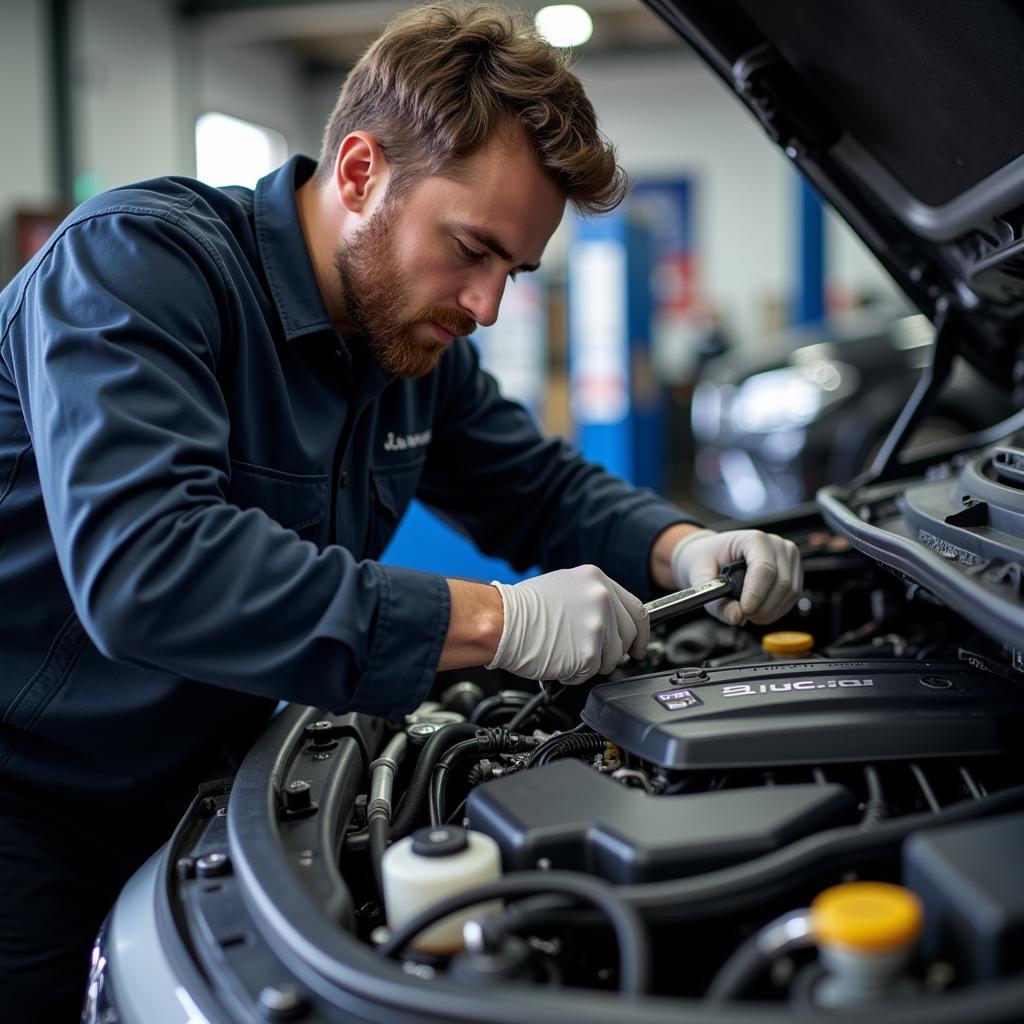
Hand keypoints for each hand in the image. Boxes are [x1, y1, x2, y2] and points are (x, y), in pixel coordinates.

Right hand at [487, 565, 648, 684]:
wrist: (500, 621)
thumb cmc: (521, 609)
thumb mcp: (564, 587)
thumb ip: (591, 600)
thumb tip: (608, 621)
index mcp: (596, 580)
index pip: (636, 609)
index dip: (640, 632)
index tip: (638, 645)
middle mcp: (602, 600)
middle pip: (628, 636)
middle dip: (616, 652)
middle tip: (597, 656)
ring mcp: (597, 626)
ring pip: (612, 658)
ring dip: (592, 663)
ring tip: (565, 653)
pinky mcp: (588, 653)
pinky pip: (591, 672)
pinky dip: (575, 674)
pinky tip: (557, 660)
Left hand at [669, 529, 801, 625]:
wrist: (713, 554)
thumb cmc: (708, 559)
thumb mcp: (700, 578)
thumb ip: (715, 601)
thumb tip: (737, 617)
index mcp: (753, 539)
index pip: (763, 568)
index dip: (756, 593)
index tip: (745, 611)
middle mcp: (776, 544)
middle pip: (781, 583)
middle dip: (762, 607)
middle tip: (742, 615)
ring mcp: (788, 557)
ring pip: (790, 592)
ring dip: (769, 611)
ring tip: (747, 613)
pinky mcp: (793, 572)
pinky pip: (792, 598)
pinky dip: (775, 610)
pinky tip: (758, 611)